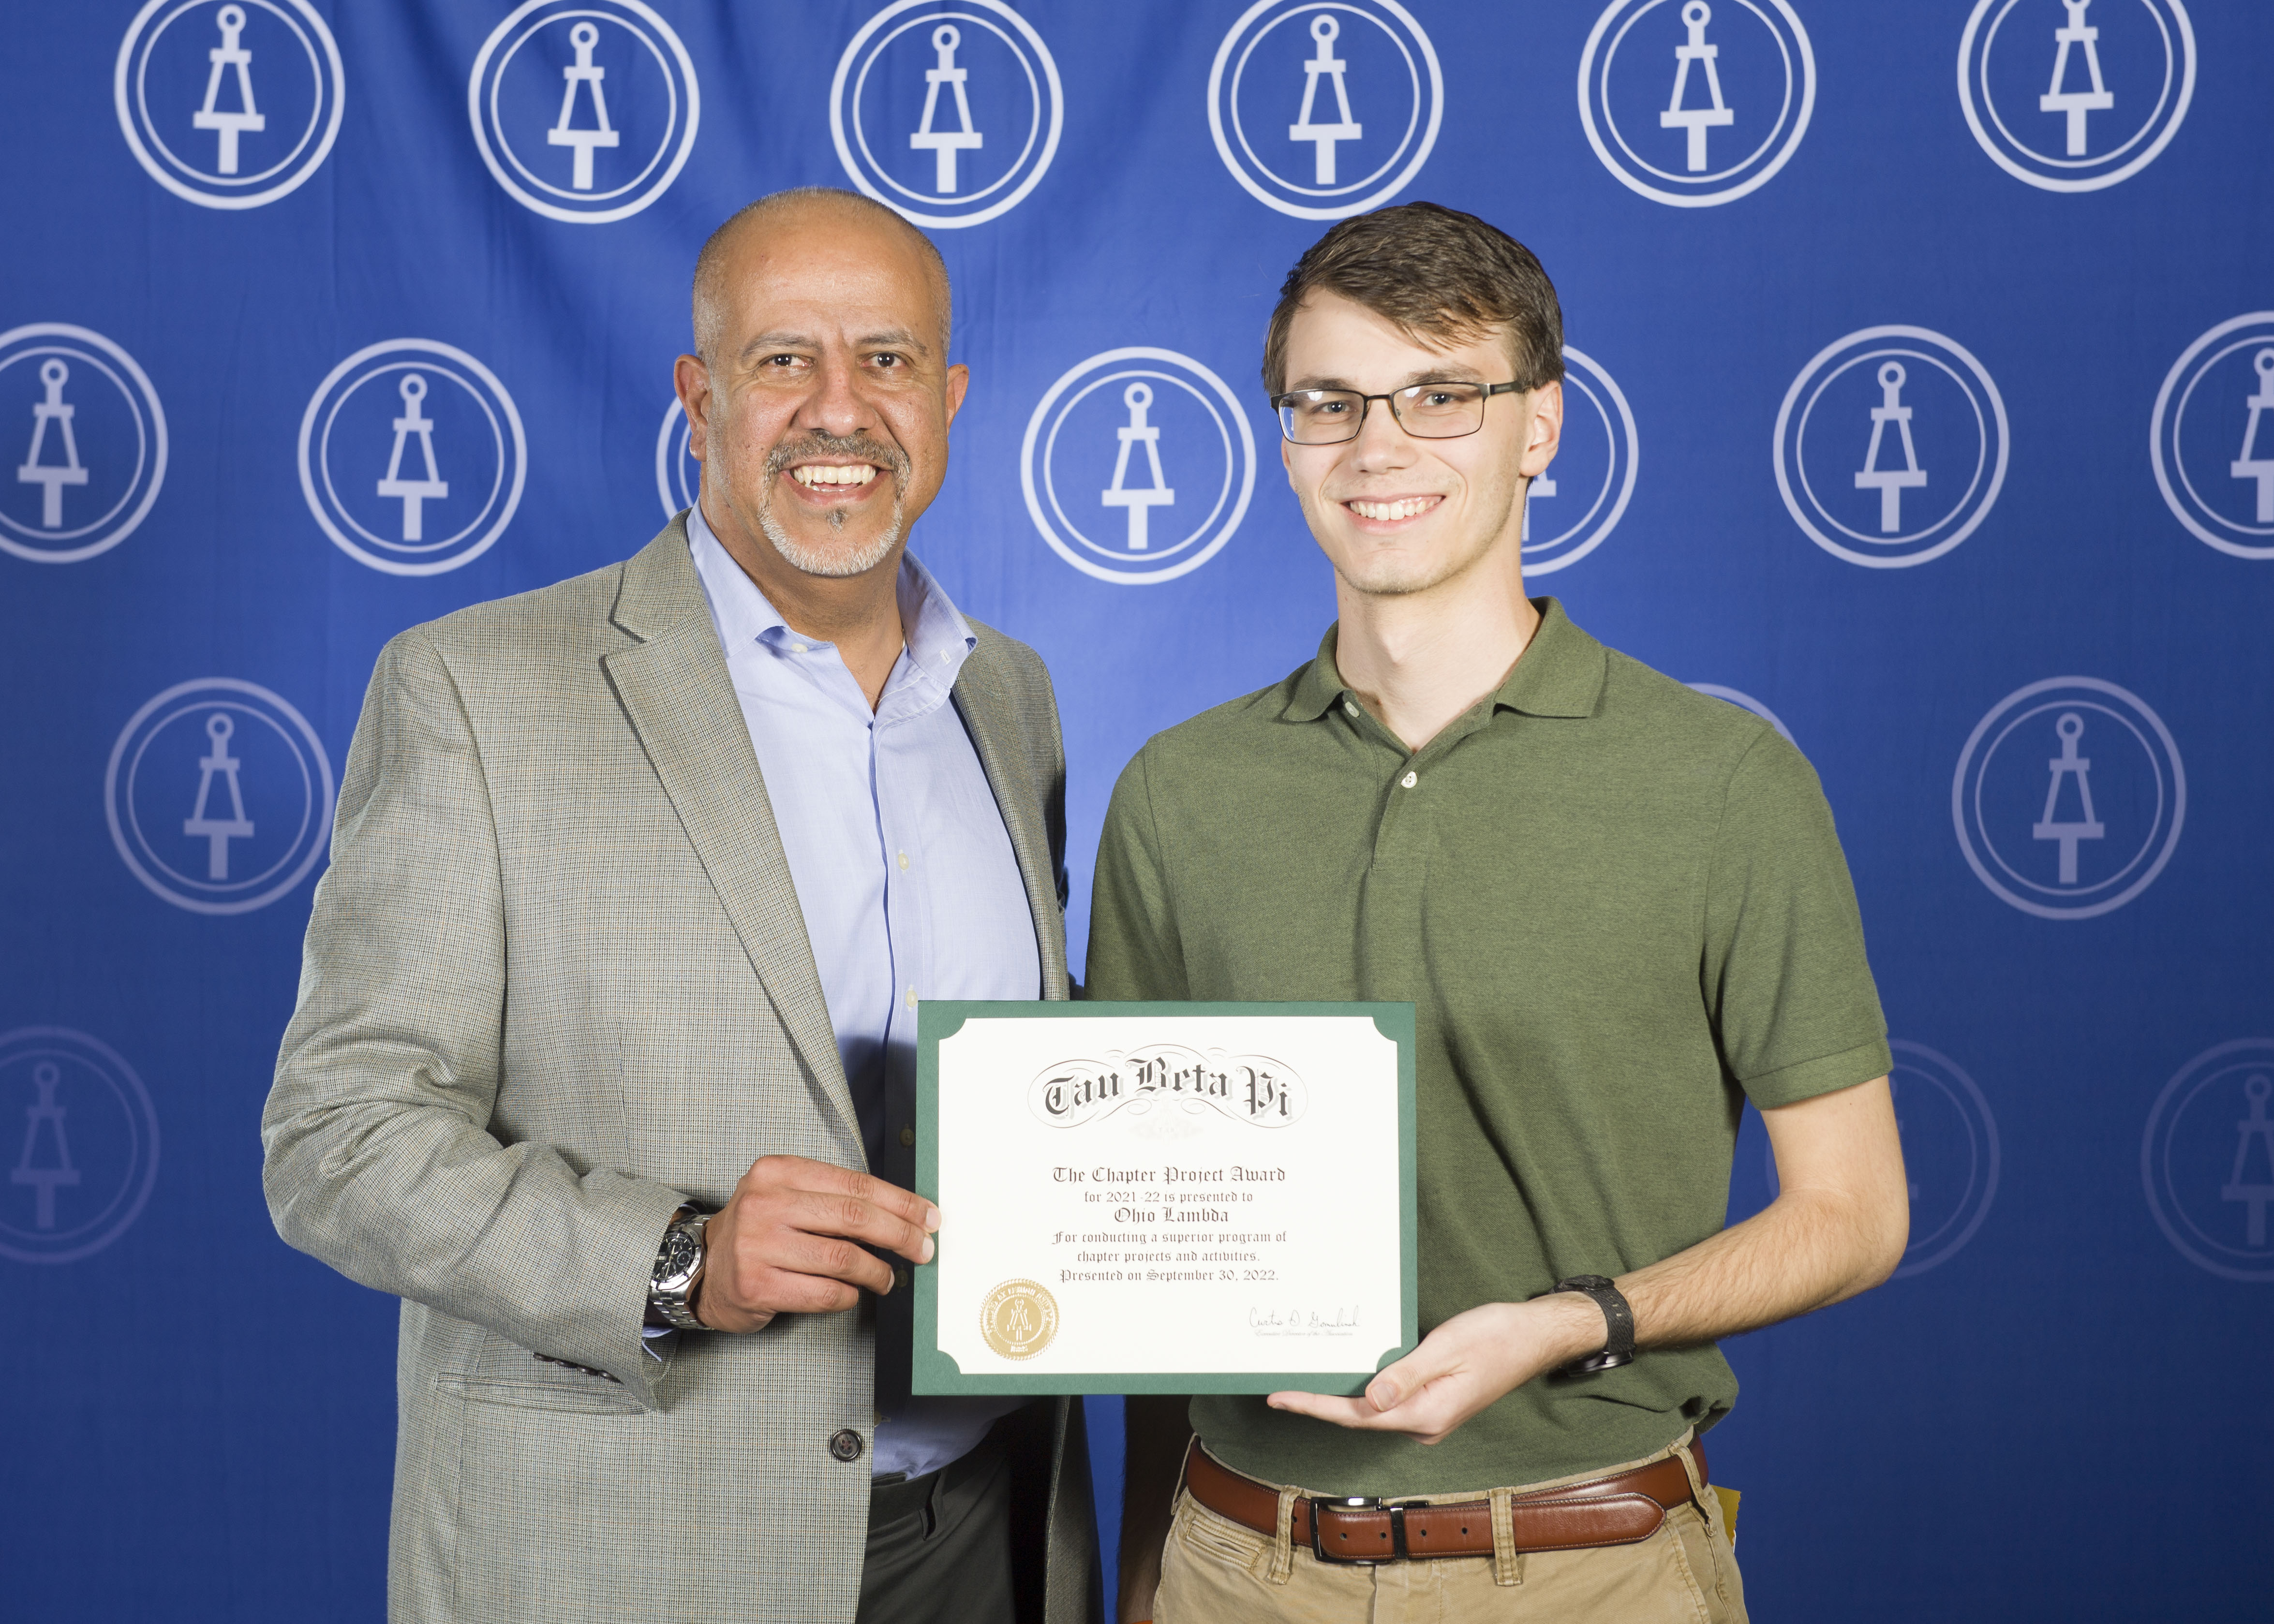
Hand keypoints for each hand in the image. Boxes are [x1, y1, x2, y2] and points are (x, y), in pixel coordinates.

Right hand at [694, 1155, 939, 1332]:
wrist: (702, 1268)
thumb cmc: (760, 1231)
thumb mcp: (787, 1195)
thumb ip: (834, 1198)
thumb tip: (905, 1213)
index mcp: (778, 1172)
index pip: (856, 1184)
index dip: (901, 1202)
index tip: (929, 1216)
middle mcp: (765, 1204)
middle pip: (854, 1218)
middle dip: (900, 1235)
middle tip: (923, 1250)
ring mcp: (758, 1246)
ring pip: (843, 1258)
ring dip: (878, 1272)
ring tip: (888, 1277)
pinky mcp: (757, 1285)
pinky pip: (825, 1293)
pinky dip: (850, 1295)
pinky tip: (854, 1293)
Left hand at [1264, 1295, 1601, 1445]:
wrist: (1536, 1336)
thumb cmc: (1496, 1335)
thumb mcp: (1448, 1347)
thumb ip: (1407, 1375)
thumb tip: (1369, 1401)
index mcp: (1427, 1414)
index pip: (1358, 1416)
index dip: (1315, 1406)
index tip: (1280, 1399)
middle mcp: (1426, 1424)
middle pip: (1360, 1418)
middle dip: (1320, 1404)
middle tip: (1278, 1389)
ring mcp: (1431, 1416)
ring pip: (1373, 1411)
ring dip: (1340, 1398)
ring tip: (1301, 1382)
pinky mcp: (1434, 1404)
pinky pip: (1389, 1401)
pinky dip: (1364, 1392)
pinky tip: (1346, 1377)